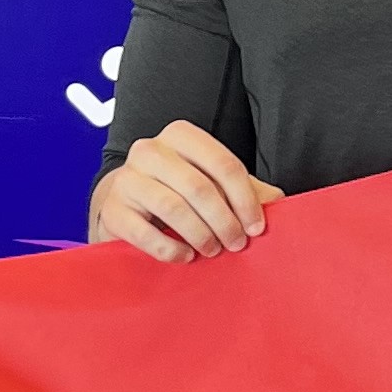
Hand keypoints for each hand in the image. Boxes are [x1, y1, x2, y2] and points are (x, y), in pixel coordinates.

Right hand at [87, 119, 284, 261]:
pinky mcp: (112, 210)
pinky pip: (144, 233)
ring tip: (213, 250)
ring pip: (172, 208)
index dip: (245, 199)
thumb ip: (246, 190)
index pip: (223, 164)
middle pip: (199, 187)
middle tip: (237, 244)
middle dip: (224, 221)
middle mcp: (149, 150)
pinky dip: (170, 249)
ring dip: (201, 235)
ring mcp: (126, 179)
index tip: (256, 228)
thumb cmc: (177, 192)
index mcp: (180, 136)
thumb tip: (279, 204)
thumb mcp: (213, 184)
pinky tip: (185, 255)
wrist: (125, 203)